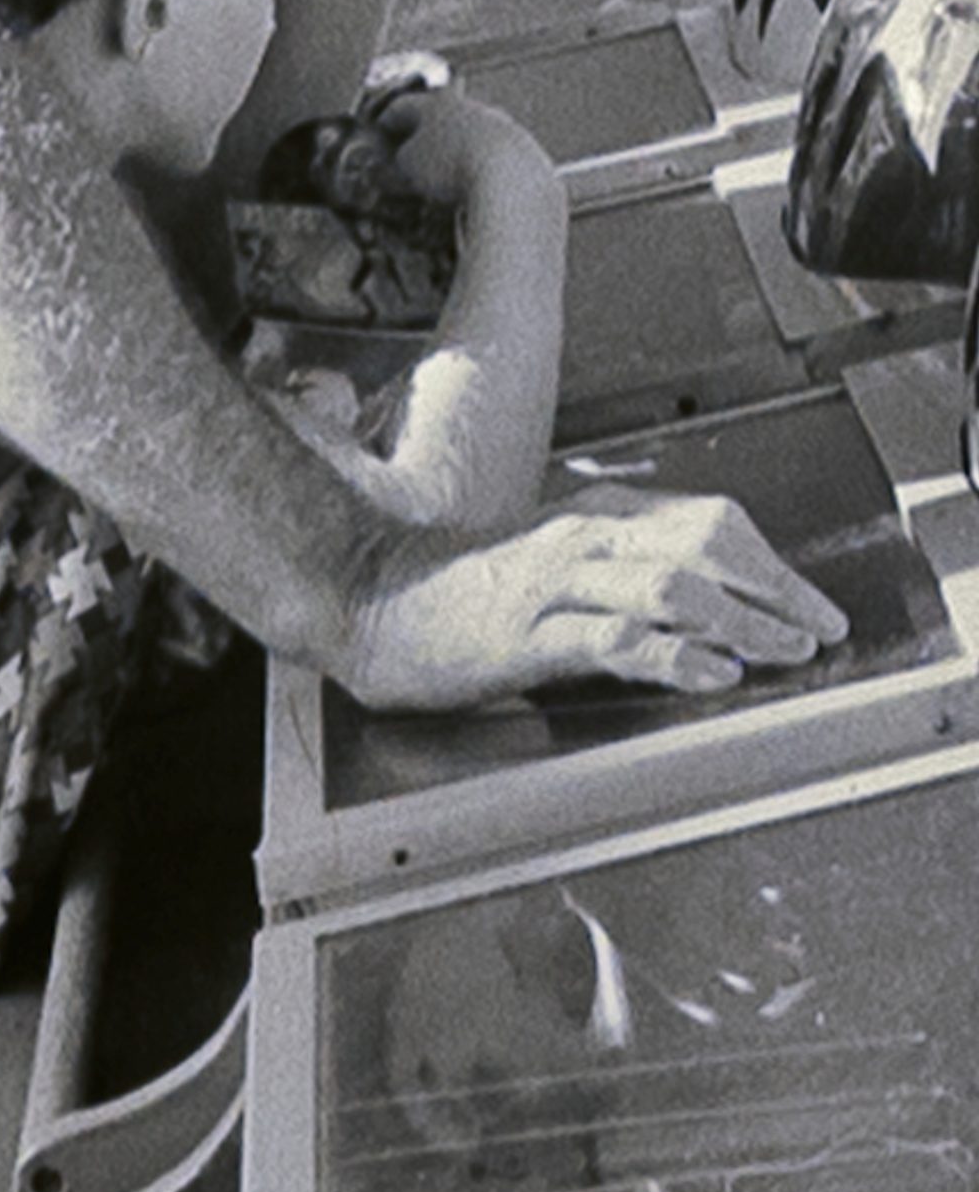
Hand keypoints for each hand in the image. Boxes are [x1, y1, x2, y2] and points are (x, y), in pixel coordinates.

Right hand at [342, 484, 847, 711]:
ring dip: (741, 619)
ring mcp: (555, 582)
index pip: (706, 521)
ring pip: (672, 584)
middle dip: (774, 587)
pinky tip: (710, 674)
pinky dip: (673, 654)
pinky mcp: (529, 633)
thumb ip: (618, 572)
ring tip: (784, 651)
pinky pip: (615, 638)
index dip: (769, 561)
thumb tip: (702, 602)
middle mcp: (582, 538)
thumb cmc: (463, 593)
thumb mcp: (552, 565)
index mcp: (593, 517)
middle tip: (817, 628)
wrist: (374, 601)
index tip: (808, 603)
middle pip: (706, 542)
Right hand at [366, 83, 556, 217]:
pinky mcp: (525, 153)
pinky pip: (494, 161)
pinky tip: (473, 193)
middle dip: (423, 141)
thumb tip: (391, 169)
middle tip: (408, 164)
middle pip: (440, 121)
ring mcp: (502, 128)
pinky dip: (480, 172)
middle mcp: (472, 108)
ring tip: (440, 184)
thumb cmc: (454, 168)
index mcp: (438, 103)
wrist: (512, 184)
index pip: (402, 107)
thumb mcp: (407, 170)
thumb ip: (394, 166)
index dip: (384, 124)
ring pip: (470, 139)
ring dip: (454, 156)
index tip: (378, 136)